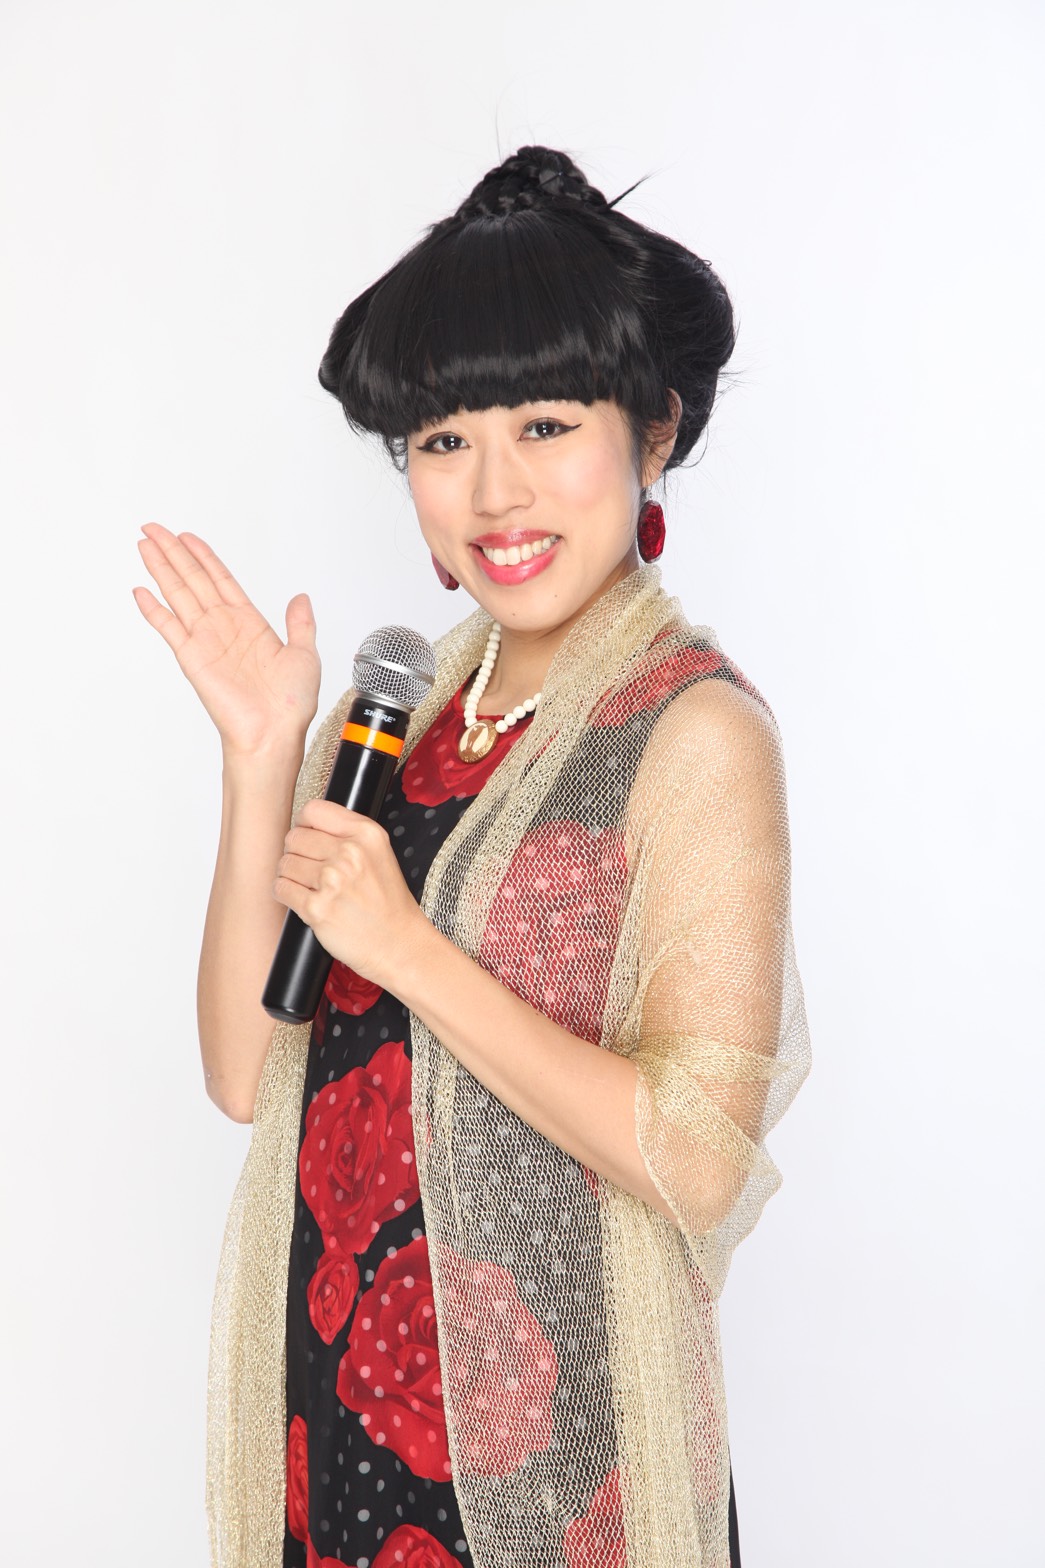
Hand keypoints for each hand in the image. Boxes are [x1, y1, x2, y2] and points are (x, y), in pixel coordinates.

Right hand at [132, 522, 320, 754]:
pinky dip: (153, 609)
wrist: (274, 734)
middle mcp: (223, 627)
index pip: (221, 579)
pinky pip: (168, 627)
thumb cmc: (289, 704)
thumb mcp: (305, 655)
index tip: (187, 536)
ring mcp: (205, 640)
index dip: (203, 556)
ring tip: (144, 545)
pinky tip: (140, 591)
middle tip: (152, 528)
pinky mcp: (192, 657)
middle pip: (192, 579)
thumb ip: (300, 623)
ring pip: (178, 594)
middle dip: (173, 551)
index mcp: (250, 623)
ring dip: (160, 569)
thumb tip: (301, 597)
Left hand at [274, 799, 428, 991]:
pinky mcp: (316, 908)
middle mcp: (350, 853)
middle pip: (294, 837)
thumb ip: (347, 833)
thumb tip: (305, 825)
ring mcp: (332, 880)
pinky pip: (281, 888)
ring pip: (284, 863)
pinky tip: (303, 900)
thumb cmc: (387, 903)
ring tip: (310, 887)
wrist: (397, 943)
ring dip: (290, 876)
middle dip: (297, 854)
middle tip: (311, 870)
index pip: (313, 810)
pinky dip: (286, 894)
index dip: (305, 825)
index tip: (309, 839)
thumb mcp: (379, 853)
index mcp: (366, 834)